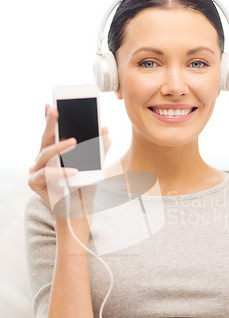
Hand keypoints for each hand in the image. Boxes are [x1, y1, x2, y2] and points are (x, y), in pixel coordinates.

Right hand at [28, 104, 110, 219]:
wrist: (79, 213)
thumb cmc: (83, 189)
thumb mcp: (95, 166)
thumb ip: (99, 149)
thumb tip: (105, 131)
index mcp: (53, 153)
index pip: (51, 133)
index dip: (49, 119)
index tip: (52, 104)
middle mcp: (41, 160)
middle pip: (44, 139)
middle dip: (50, 123)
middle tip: (57, 111)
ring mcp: (36, 170)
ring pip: (45, 154)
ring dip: (60, 147)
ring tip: (75, 142)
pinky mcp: (34, 183)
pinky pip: (46, 174)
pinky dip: (60, 172)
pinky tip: (73, 171)